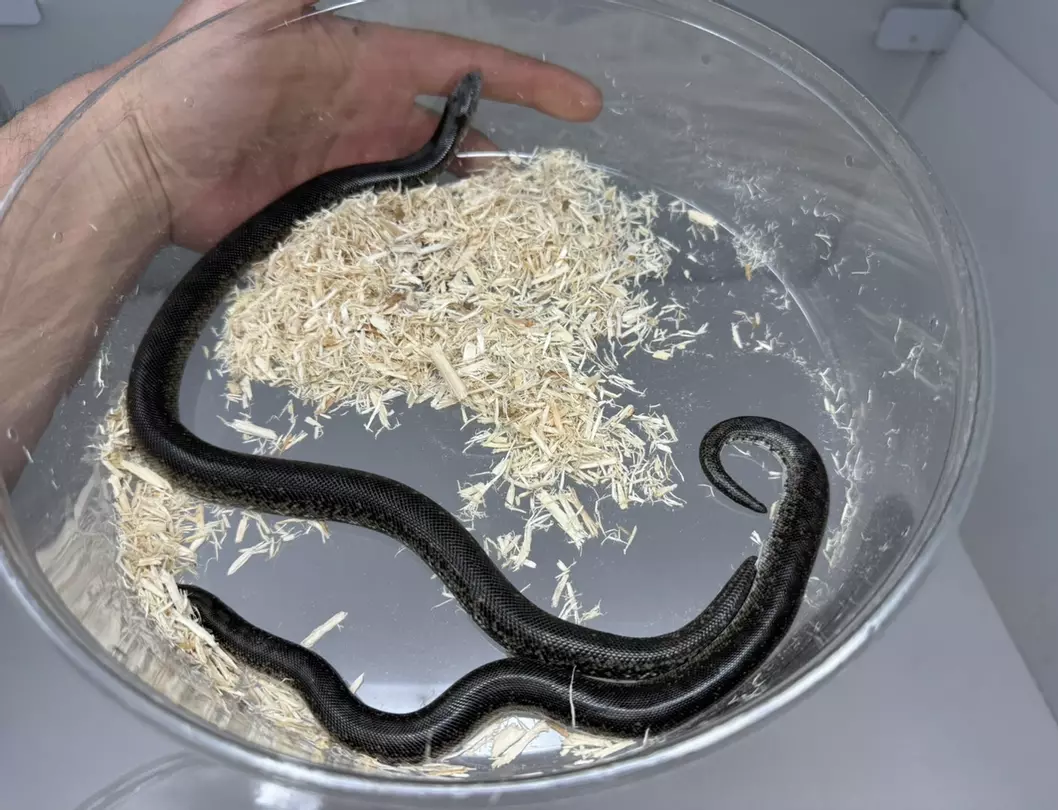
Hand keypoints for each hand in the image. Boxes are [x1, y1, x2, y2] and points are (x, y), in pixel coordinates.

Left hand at [126, 0, 602, 249]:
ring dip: (472, 200)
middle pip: (457, 132)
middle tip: (551, 188)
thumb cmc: (190, 79)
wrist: (142, 160)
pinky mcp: (327, 212)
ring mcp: (350, 166)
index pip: (461, 66)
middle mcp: (367, 112)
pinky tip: (449, 254)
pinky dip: (421, 235)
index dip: (523, 81)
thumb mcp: (246, 5)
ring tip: (517, 228)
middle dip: (507, 153)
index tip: (579, 102)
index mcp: (364, 59)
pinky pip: (389, 222)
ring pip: (431, 182)